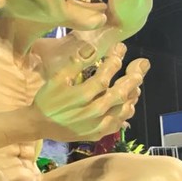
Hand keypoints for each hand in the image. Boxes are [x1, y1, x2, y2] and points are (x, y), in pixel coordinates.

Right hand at [33, 42, 147, 141]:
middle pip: (121, 92)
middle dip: (134, 75)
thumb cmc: (47, 100)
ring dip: (133, 93)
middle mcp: (94, 110)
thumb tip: (92, 47)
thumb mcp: (56, 79)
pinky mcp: (97, 133)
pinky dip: (126, 112)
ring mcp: (98, 124)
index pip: (107, 74)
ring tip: (137, 82)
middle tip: (143, 63)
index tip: (121, 48)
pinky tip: (128, 104)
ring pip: (124, 108)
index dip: (116, 59)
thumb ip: (75, 64)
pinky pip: (118, 123)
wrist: (39, 126)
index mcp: (83, 94)